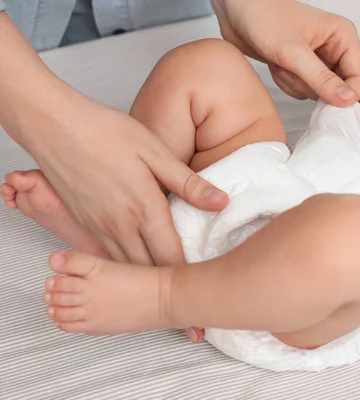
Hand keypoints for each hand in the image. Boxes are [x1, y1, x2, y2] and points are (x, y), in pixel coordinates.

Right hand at [27, 94, 228, 265]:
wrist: (53, 125)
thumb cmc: (105, 132)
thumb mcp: (155, 152)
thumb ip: (189, 183)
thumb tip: (222, 203)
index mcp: (144, 209)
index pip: (172, 257)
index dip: (190, 273)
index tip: (203, 281)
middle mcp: (121, 226)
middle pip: (150, 269)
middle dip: (169, 281)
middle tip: (187, 289)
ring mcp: (99, 228)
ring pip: (127, 267)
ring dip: (145, 277)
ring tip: (164, 285)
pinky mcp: (84, 225)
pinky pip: (108, 257)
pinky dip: (123, 266)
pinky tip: (134, 264)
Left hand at [211, 0, 359, 105]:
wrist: (237, 10)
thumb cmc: (263, 17)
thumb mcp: (293, 52)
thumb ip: (321, 79)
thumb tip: (348, 100)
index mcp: (343, 36)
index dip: (347, 95)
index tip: (325, 101)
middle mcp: (335, 48)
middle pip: (340, 88)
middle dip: (313, 87)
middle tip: (293, 71)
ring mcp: (318, 59)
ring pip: (320, 92)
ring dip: (297, 86)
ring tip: (282, 65)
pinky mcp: (303, 67)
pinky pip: (303, 90)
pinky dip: (288, 84)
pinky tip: (278, 68)